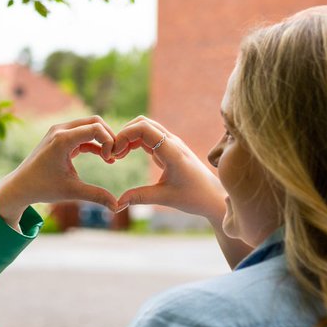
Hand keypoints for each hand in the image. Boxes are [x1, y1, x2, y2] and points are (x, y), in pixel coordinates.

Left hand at [0, 116, 118, 227]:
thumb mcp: (72, 191)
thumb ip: (96, 196)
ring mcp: (59, 131)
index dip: (109, 141)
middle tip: (116, 155)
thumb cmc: (43, 188)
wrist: (20, 186)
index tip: (111, 160)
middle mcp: (61, 130)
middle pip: (94, 121)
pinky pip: (82, 133)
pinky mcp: (60, 137)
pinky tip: (104, 157)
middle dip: (109, 137)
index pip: (95, 128)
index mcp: (62, 139)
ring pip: (89, 125)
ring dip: (102, 139)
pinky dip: (94, 143)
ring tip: (111, 158)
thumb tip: (118, 206)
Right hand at [110, 116, 226, 221]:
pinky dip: (134, 142)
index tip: (114, 154)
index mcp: (172, 151)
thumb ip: (140, 198)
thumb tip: (117, 204)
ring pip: (145, 128)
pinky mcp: (169, 148)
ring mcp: (171, 143)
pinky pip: (148, 137)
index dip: (124, 135)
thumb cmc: (194, 197)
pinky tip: (125, 155)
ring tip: (117, 156)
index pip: (144, 128)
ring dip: (128, 137)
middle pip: (142, 123)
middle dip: (124, 134)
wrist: (213, 196)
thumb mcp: (165, 198)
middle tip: (112, 154)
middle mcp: (172, 142)